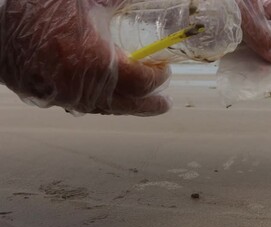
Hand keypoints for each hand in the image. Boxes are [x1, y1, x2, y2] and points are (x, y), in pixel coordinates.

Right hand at [0, 0, 170, 115]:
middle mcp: (81, 85)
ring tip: (142, 104)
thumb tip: (145, 2)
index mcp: (95, 60)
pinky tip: (110, 97)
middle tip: (164, 105)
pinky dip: (102, 103)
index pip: (140, 80)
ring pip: (104, 108)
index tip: (164, 70)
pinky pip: (82, 105)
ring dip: (127, 106)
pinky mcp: (46, 97)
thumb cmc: (40, 6)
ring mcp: (63, 95)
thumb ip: (120, 1)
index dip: (157, 77)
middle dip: (149, 105)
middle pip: (127, 104)